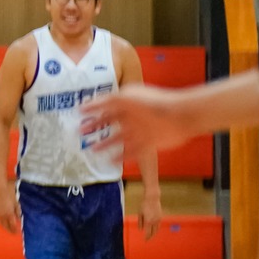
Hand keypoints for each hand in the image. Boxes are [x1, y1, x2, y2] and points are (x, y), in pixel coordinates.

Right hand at [0, 182, 21, 235]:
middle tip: (13, 233)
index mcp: (10, 214)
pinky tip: (2, 223)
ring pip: (1, 224)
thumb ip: (17, 213)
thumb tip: (18, 219)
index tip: (17, 233)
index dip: (15, 229)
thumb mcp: (17, 205)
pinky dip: (0, 223)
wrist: (1, 192)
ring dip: (5, 227)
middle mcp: (4, 216)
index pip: (13, 225)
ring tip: (8, 229)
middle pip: (6, 226)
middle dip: (10, 230)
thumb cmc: (11, 197)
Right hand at [82, 86, 197, 155]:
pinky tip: (110, 161)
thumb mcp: (124, 97)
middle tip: (81, 134)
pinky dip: (121, 157)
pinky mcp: (148, 144)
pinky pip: (131, 152)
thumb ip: (104, 102)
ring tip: (92, 150)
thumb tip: (83, 106)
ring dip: (105, 144)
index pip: (104, 108)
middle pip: (109, 124)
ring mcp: (139, 132)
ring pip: (118, 139)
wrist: (180, 116)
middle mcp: (131, 118)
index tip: (78, 117)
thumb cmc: (152, 102)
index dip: (91, 112)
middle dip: (95, 128)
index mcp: (126, 105)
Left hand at [138, 192, 163, 240]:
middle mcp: (154, 221)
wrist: (152, 198)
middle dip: (151, 236)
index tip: (145, 240)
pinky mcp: (161, 217)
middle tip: (148, 239)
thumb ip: (140, 222)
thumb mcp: (140, 213)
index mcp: (148, 221)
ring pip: (157, 229)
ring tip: (151, 235)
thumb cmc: (144, 205)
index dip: (147, 237)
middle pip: (153, 232)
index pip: (148, 232)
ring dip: (154, 233)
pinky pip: (159, 225)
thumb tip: (140, 229)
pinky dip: (156, 228)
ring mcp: (158, 219)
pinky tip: (154, 229)